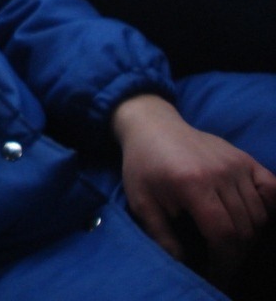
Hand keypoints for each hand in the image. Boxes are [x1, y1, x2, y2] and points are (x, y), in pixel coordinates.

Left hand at [112, 94, 275, 286]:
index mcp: (191, 183)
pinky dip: (270, 209)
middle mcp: (219, 172)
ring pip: (259, 215)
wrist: (151, 125)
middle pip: (244, 229)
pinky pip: (271, 188)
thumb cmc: (143, 164)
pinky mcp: (243, 157)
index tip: (216, 277)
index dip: (224, 263)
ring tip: (229, 244)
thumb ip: (161, 236)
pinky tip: (252, 220)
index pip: (223, 235)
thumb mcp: (141, 201)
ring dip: (249, 237)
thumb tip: (182, 266)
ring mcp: (235, 163)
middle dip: (235, 255)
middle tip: (221, 263)